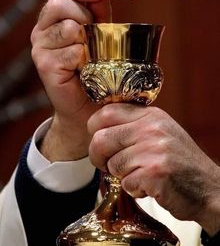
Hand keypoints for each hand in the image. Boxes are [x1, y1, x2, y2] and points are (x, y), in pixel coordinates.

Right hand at [31, 0, 108, 160]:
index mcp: (53, 18)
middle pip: (60, 4)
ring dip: (87, 39)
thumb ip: (98, 11)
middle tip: (95, 33)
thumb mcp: (99, 33)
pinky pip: (72, 51)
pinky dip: (86, 59)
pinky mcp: (45, 66)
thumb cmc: (95, 67)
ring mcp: (40, 48)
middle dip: (85, 15)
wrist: (88, 103)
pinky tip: (86, 69)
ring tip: (91, 54)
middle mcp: (42, 30)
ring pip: (68, 27)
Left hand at [88, 103, 219, 234]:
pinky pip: (126, 183)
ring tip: (141, 174)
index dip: (95, 129)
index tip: (101, 141)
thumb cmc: (180, 161)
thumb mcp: (160, 131)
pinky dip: (134, 189)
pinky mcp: (155, 172)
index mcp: (150, 115)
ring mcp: (154, 149)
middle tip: (108, 165)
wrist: (209, 187)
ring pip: (113, 164)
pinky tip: (149, 185)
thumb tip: (99, 128)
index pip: (106, 112)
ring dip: (121, 176)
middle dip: (98, 157)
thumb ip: (133, 125)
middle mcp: (151, 128)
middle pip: (101, 139)